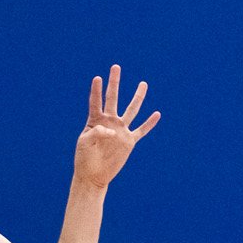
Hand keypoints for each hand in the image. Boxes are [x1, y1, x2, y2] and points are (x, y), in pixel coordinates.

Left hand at [73, 66, 159, 188]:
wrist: (93, 175)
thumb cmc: (84, 158)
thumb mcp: (85, 143)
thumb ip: (96, 132)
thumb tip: (112, 130)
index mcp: (94, 120)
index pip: (95, 101)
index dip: (96, 90)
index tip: (97, 78)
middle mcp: (109, 122)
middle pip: (113, 98)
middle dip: (114, 83)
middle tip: (115, 67)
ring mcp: (120, 130)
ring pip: (131, 110)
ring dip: (137, 97)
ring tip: (143, 83)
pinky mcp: (129, 141)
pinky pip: (141, 130)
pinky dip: (149, 123)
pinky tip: (157, 114)